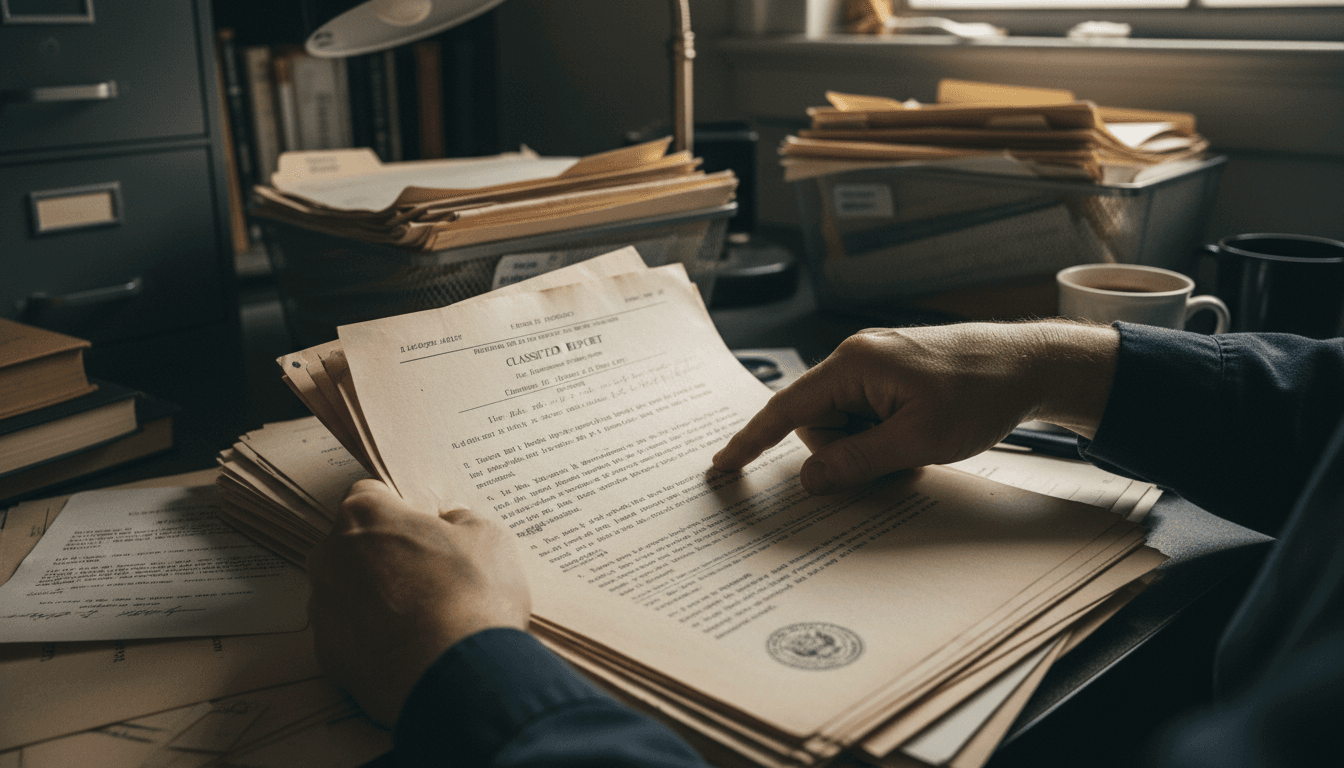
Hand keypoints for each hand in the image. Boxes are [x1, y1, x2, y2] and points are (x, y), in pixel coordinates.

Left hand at [305, 479, 530, 725]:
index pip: (370, 494)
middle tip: (428, 573)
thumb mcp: (488, 537)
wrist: (457, 676)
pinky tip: (408, 646)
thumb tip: (451, 524)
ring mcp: (323, 608)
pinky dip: (372, 638)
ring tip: (422, 616)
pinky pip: (349, 635)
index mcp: (364, 516)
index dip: (402, 510)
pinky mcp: (327, 654)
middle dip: (383, 553)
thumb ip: (460, 521)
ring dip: (375, 596)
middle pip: (353, 543)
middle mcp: (330, 556)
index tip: (425, 528)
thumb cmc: (471, 596)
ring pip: (347, 590)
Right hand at [712, 322, 1118, 493]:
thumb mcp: (918, 440)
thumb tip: (809, 479)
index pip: (786, 408)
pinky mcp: (894, 375)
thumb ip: (857, 461)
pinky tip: (920, 435)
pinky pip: (869, 416)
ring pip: (846, 425)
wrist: (1032, 364)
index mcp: (854, 364)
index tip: (723, 465)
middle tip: (896, 457)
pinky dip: (886, 436)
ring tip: (918, 443)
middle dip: (846, 452)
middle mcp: (858, 357)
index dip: (751, 440)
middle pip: (819, 424)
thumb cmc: (982, 391)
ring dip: (872, 446)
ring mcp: (876, 365)